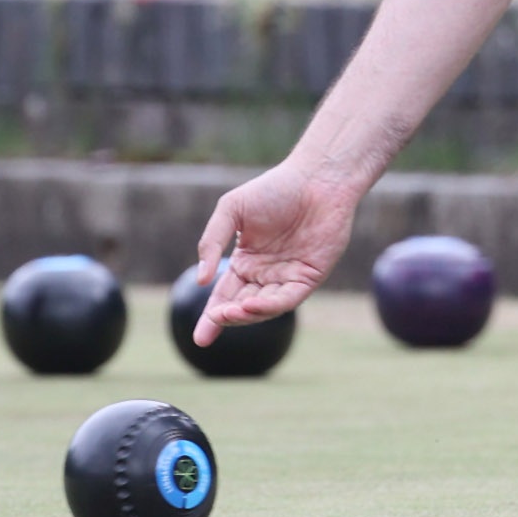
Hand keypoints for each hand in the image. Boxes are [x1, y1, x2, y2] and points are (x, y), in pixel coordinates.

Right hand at [191, 160, 360, 345]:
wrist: (317, 178)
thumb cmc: (274, 189)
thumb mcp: (231, 211)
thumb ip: (211, 243)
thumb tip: (202, 280)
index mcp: (246, 262)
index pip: (225, 296)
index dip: (212, 318)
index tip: (200, 338)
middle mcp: (267, 274)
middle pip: (243, 306)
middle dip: (228, 317)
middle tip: (216, 318)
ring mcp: (289, 276)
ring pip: (265, 307)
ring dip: (248, 314)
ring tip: (231, 312)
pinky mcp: (311, 275)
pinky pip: (289, 297)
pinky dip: (270, 305)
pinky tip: (252, 304)